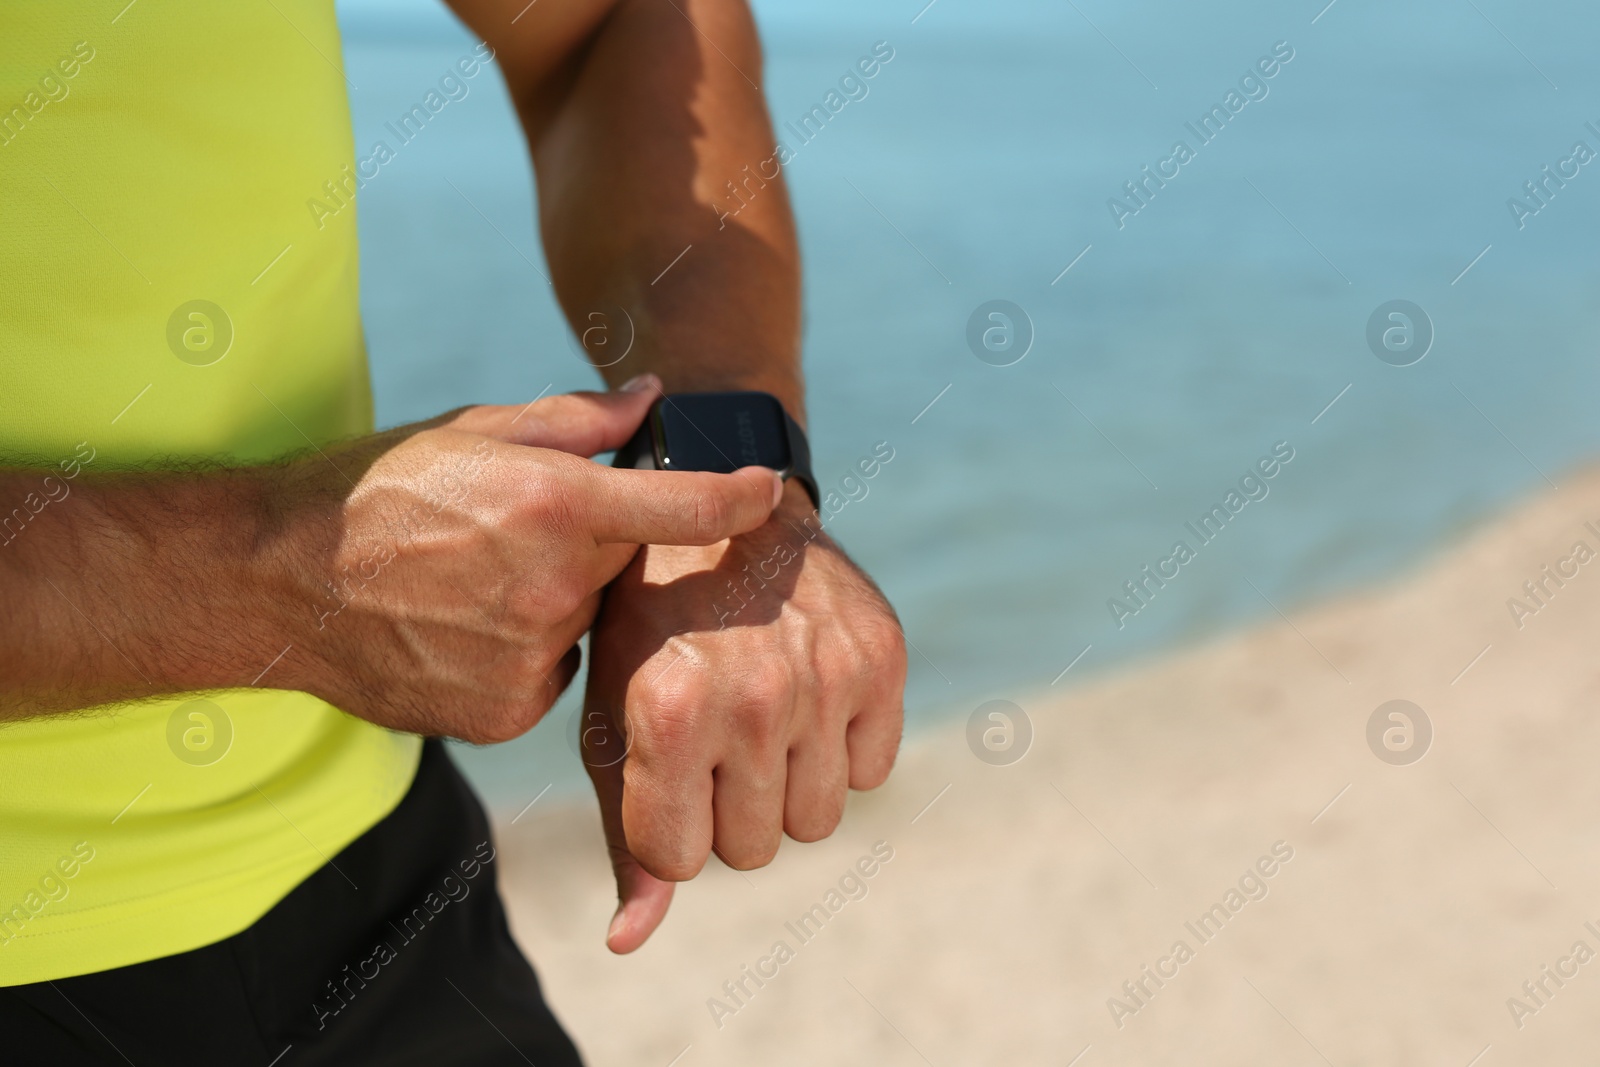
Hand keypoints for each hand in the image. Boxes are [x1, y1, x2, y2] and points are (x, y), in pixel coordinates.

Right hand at [272, 383, 783, 742]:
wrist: (273, 583)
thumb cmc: (373, 488)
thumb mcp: (470, 428)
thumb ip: (577, 420)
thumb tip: (653, 399)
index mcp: (553, 505)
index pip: (681, 507)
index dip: (735, 497)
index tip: (770, 490)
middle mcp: (553, 588)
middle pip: (624, 569)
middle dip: (593, 549)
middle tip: (518, 531)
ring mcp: (531, 659)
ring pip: (587, 626)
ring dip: (556, 604)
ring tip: (473, 584)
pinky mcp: (508, 713)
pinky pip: (552, 676)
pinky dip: (525, 653)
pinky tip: (462, 629)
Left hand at [581, 483, 905, 952]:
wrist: (722, 504)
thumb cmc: (648, 626)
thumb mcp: (612, 718)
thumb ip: (625, 834)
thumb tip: (627, 941)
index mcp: (669, 713)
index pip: (682, 860)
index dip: (669, 825)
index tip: (665, 770)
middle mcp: (753, 699)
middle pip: (752, 849)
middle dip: (727, 808)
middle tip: (713, 733)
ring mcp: (826, 677)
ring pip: (816, 822)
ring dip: (786, 786)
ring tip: (760, 713)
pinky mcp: (882, 658)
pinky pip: (871, 771)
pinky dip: (842, 748)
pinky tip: (808, 691)